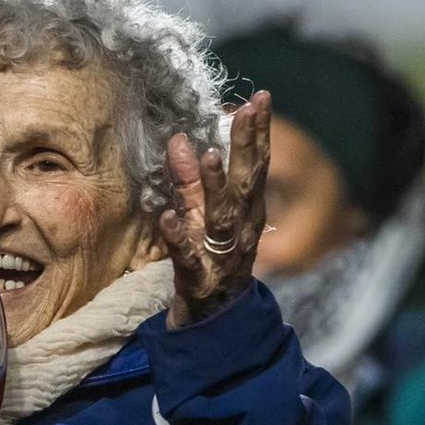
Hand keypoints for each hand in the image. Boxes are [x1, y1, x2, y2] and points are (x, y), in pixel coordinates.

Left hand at [159, 90, 270, 328]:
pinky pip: (186, 256)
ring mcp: (220, 257)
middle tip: (246, 110)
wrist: (211, 326)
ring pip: (219, 218)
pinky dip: (177, 237)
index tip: (259, 98)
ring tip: (206, 155)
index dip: (258, 134)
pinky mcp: (196, 280)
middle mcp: (240, 232)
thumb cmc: (208, 263)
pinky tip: (166, 218)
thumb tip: (181, 138)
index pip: (256, 168)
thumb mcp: (201, 219)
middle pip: (246, 185)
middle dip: (247, 147)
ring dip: (214, 186)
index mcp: (247, 215)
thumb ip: (190, 182)